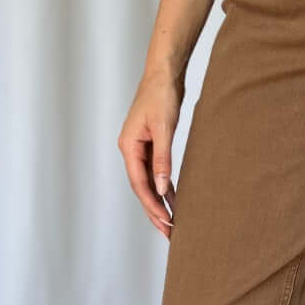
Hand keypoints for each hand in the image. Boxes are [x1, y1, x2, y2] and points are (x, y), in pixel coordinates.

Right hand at [118, 64, 184, 239]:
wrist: (164, 72)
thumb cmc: (161, 94)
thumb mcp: (164, 128)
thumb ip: (162, 159)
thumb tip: (162, 189)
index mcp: (128, 147)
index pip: (139, 184)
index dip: (152, 205)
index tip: (165, 222)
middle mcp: (131, 150)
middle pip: (142, 188)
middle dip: (155, 211)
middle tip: (169, 233)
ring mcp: (140, 147)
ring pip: (149, 182)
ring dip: (160, 202)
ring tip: (172, 223)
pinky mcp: (151, 144)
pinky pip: (156, 172)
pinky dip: (165, 187)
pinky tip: (175, 200)